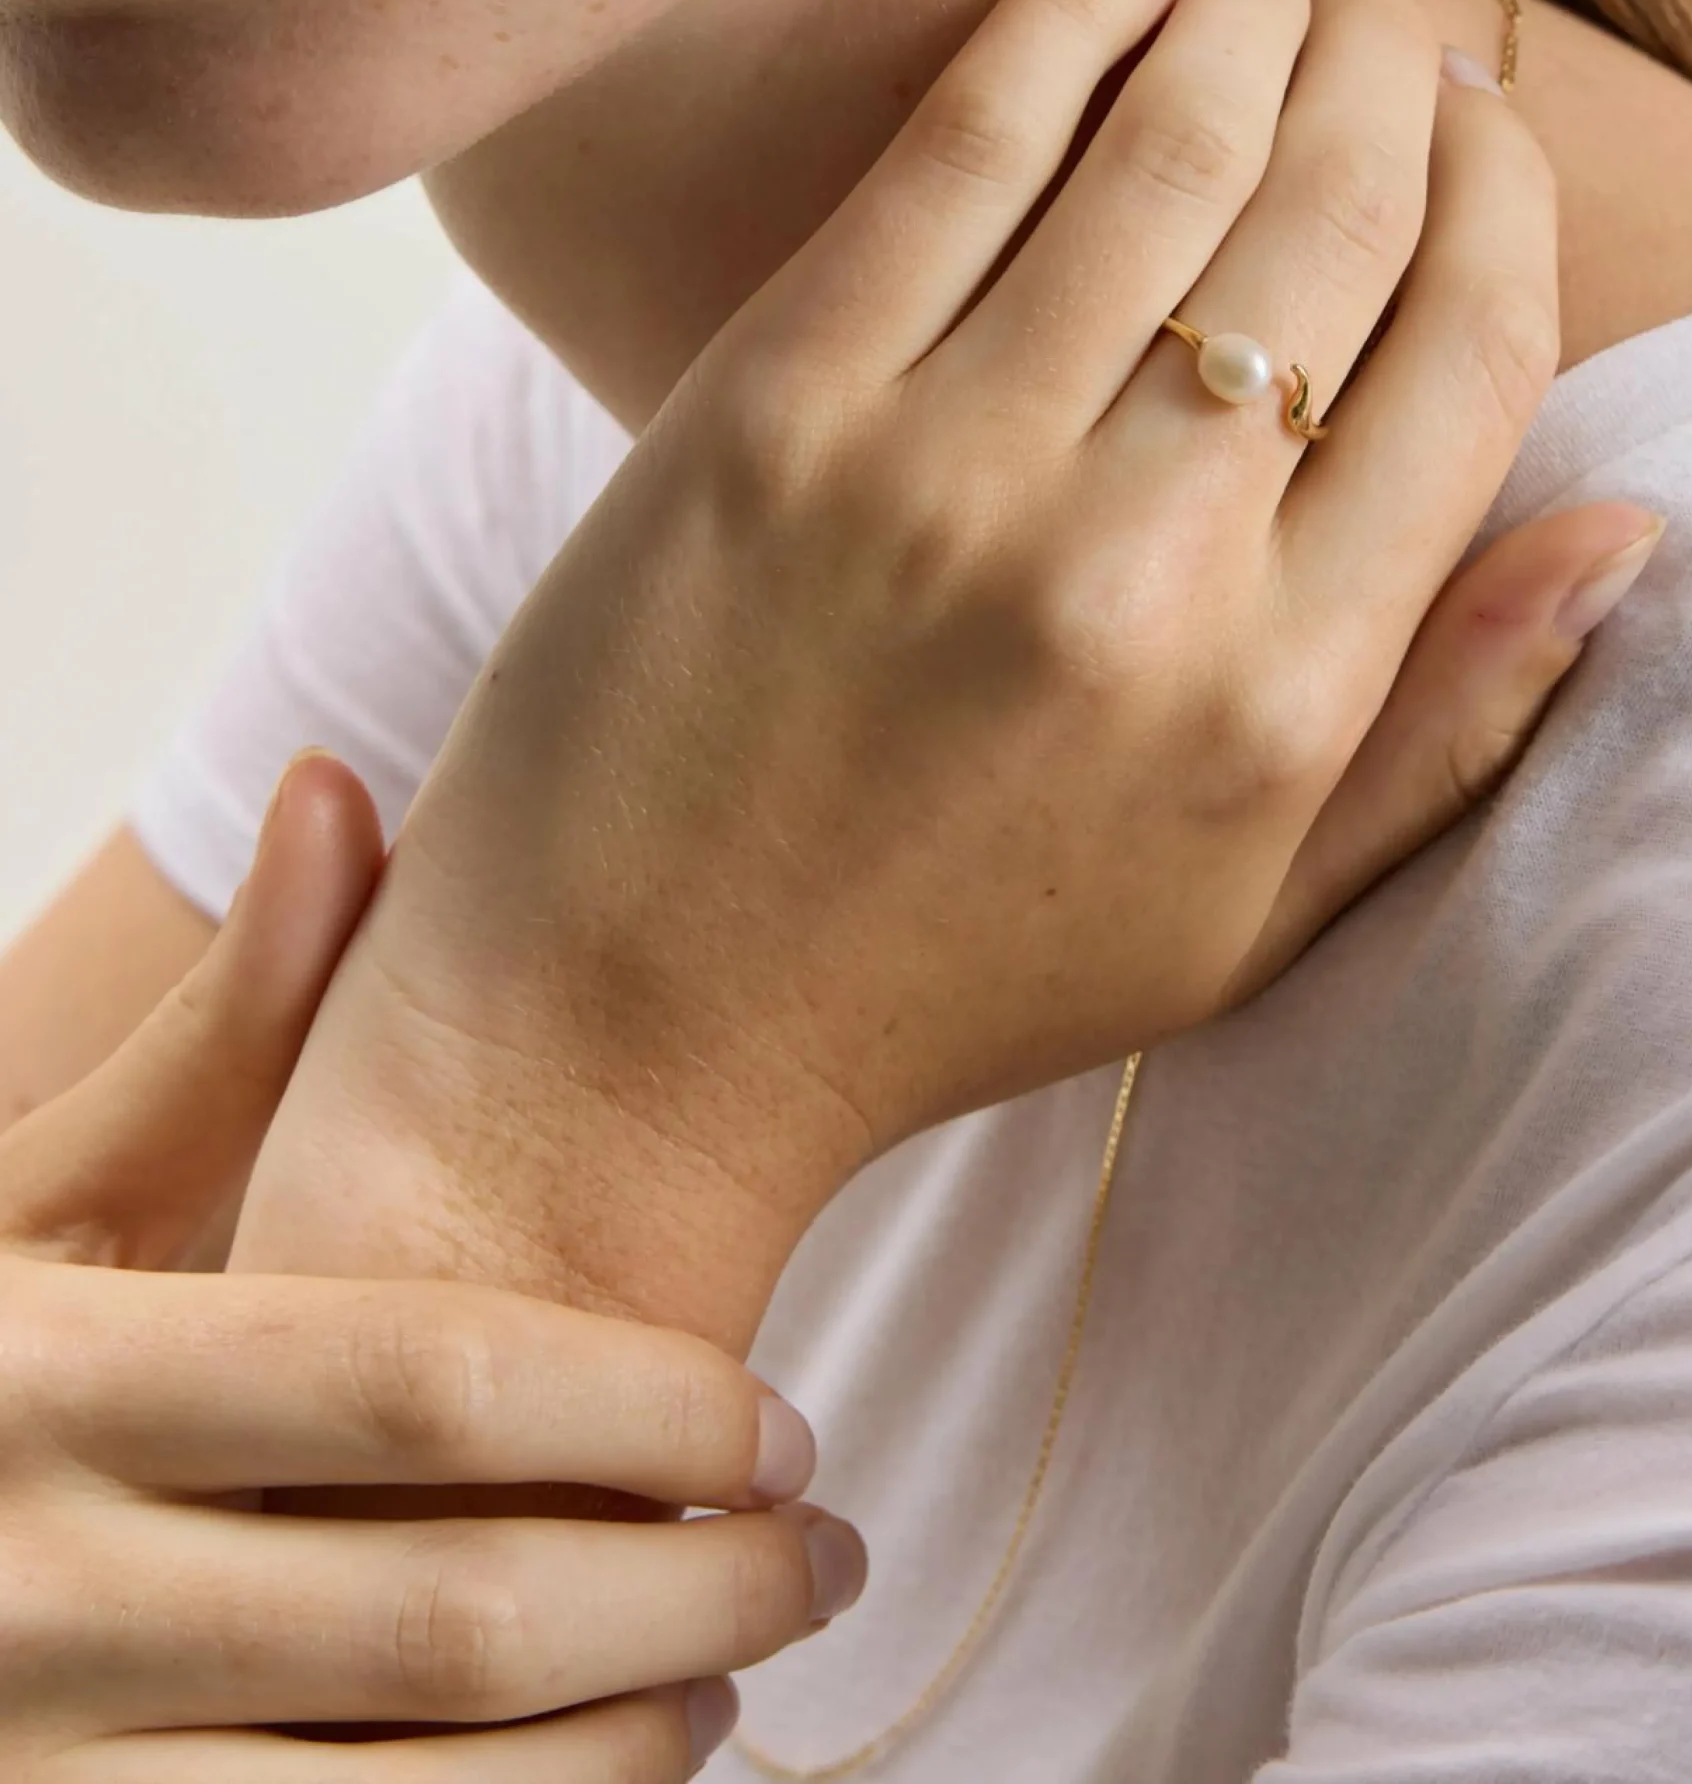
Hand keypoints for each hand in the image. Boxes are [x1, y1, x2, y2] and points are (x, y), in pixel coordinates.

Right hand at [0, 757, 862, 1776]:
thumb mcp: (38, 1213)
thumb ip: (211, 1049)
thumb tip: (339, 792)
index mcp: (41, 1384)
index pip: (414, 1389)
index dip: (641, 1406)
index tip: (784, 1418)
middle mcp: (27, 1604)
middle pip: (449, 1618)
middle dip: (690, 1591)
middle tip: (827, 1549)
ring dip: (625, 1749)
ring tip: (740, 1667)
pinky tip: (610, 1776)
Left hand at [232, 0, 1660, 1349]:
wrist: (624, 1021)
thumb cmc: (950, 974)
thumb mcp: (1244, 917)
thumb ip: (1448, 729)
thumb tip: (1623, 526)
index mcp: (1282, 697)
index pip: (1474, 355)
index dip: (1504, 192)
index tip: (1483, 117)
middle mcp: (1143, 569)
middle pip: (1341, 219)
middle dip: (1392, 65)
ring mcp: (953, 471)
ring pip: (1173, 146)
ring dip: (1254, 8)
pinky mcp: (781, 401)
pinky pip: (966, 141)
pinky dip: (1068, 14)